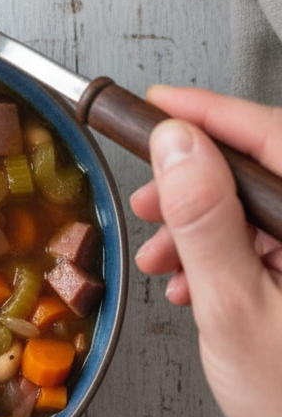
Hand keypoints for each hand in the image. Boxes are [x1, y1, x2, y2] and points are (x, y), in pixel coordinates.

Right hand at [131, 85, 281, 416]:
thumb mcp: (236, 311)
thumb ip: (205, 221)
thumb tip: (177, 145)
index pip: (269, 134)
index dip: (205, 112)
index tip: (157, 106)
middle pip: (259, 170)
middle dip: (192, 182)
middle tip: (148, 200)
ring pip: (258, 208)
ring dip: (202, 226)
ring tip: (163, 257)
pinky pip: (269, 242)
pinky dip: (226, 255)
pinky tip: (195, 285)